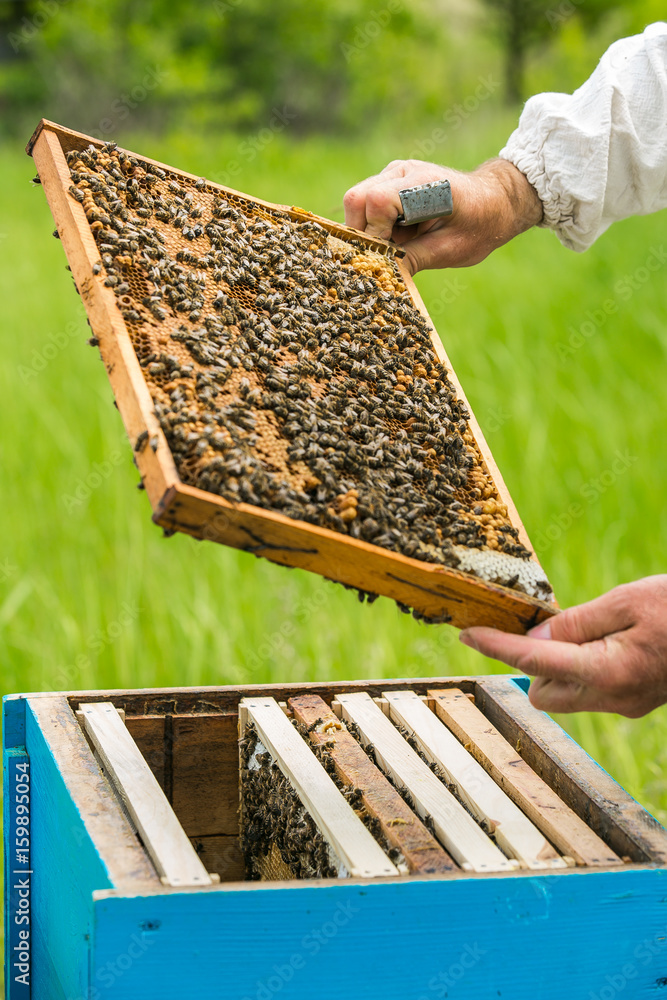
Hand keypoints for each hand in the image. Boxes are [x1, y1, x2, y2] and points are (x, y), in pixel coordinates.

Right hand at [343, 157, 542, 274]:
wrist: (493, 202)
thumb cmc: (478, 226)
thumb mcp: (450, 250)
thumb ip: (415, 259)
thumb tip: (383, 275)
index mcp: (424, 184)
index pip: (375, 201)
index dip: (374, 233)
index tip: (388, 255)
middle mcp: (403, 172)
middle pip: (356, 199)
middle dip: (363, 233)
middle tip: (385, 254)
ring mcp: (394, 174)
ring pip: (356, 202)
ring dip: (368, 230)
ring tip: (395, 245)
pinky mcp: (390, 182)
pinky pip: (366, 205)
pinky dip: (373, 226)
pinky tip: (397, 237)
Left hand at [459, 576, 666, 717]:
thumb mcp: (628, 602)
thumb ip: (576, 623)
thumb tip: (534, 641)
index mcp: (607, 672)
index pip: (533, 663)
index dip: (496, 646)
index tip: (467, 633)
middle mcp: (613, 698)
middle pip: (543, 692)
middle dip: (532, 663)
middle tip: (551, 626)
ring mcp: (626, 706)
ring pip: (566, 694)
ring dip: (559, 666)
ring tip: (590, 629)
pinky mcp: (636, 703)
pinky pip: (592, 690)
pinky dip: (584, 667)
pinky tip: (607, 640)